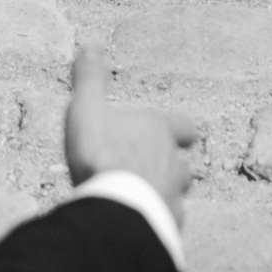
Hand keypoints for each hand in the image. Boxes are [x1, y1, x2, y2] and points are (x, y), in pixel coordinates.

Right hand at [63, 45, 201, 227]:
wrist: (115, 209)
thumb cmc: (102, 154)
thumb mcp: (88, 109)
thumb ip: (90, 79)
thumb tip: (90, 45)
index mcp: (159, 132)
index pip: (183, 127)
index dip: (178, 130)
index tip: (175, 133)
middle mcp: (173, 163)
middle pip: (183, 164)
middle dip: (170, 166)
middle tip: (148, 168)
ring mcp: (172, 197)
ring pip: (177, 194)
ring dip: (165, 193)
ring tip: (144, 197)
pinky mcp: (166, 226)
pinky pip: (167, 223)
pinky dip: (157, 221)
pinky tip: (141, 224)